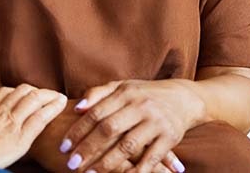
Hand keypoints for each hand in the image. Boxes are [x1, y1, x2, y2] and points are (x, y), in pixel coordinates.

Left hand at [0, 84, 67, 168]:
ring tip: (38, 92)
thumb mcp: (14, 155)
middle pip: (34, 99)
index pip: (43, 116)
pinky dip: (13, 89)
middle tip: (57, 94)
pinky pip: (2, 92)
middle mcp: (11, 121)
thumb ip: (27, 137)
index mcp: (20, 137)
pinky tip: (15, 92)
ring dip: (33, 89)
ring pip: (20, 92)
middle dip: (49, 94)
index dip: (55, 106)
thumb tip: (39, 123)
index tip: (63, 100)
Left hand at [29, 101, 176, 172]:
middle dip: (88, 148)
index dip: (78, 130)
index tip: (63, 147)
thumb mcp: (124, 87)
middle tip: (71, 164)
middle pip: (109, 129)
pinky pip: (150, 159)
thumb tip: (77, 108)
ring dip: (106, 163)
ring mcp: (156, 122)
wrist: (186, 98)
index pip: (96, 113)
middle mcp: (141, 106)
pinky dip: (136, 172)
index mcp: (126, 93)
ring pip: (128, 146)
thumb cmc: (147, 94)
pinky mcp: (170, 138)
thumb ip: (99, 93)